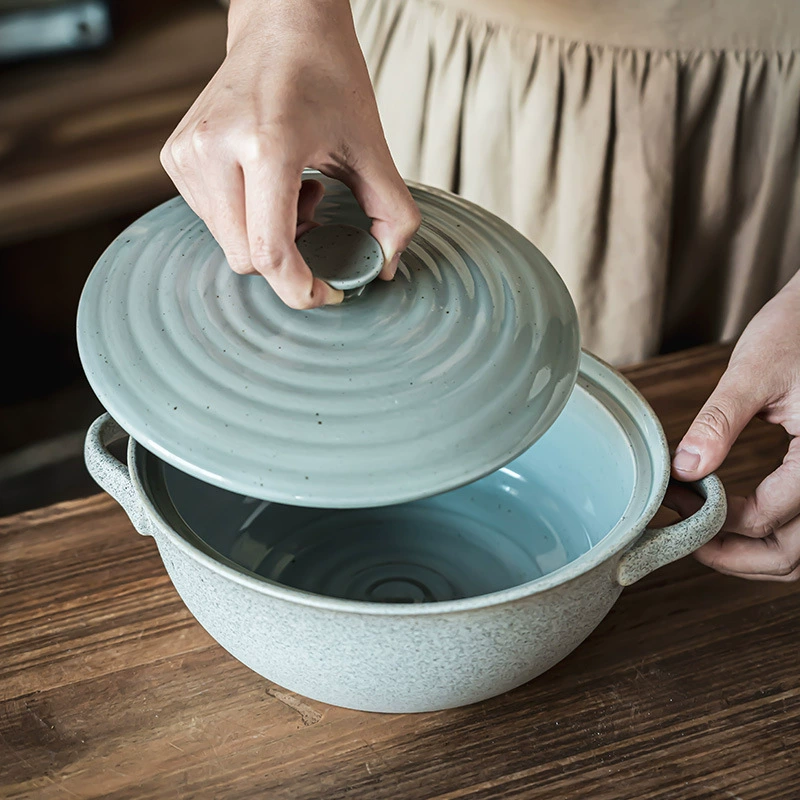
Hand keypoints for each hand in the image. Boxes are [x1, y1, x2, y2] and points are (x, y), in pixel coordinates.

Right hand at [160, 0, 419, 308]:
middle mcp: (215, 149)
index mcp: (266, 145)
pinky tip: (267, 181)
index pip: (271, 252)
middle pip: (247, 259)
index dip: (301, 289)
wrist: (280, 23)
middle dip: (287, 258)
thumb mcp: (373, 146)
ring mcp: (187, 153)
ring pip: (229, 245)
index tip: (327, 294)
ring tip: (293, 188)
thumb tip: (385, 269)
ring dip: (267, 236)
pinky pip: (213, 222)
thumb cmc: (327, 76)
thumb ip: (393, 214)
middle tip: (315, 214)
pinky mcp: (175, 156)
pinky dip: (246, 219)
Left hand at [670, 271, 799, 580]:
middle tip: (688, 541)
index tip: (676, 506)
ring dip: (759, 554)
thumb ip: (719, 424)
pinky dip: (779, 533)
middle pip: (795, 554)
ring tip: (708, 535)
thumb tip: (685, 471)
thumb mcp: (754, 371)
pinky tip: (740, 516)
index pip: (768, 517)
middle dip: (737, 558)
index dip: (716, 522)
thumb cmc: (799, 328)